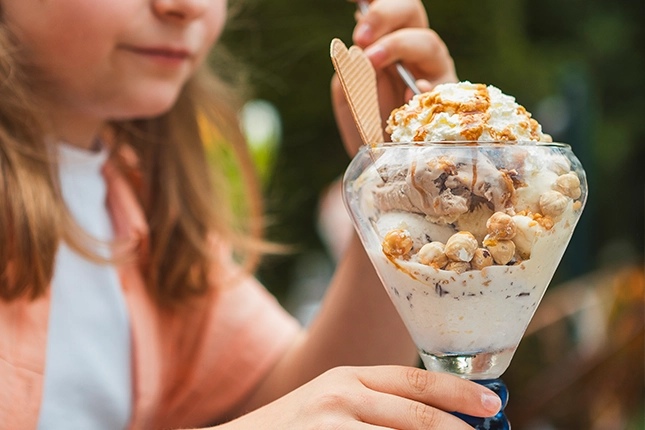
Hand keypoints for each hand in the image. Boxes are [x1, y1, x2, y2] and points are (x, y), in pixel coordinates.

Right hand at [221, 366, 500, 428]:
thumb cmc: (296, 425)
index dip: (457, 392)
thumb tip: (436, 415)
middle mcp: (342, 395)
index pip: (414, 379)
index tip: (493, 404)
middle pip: (416, 414)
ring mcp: (330, 425)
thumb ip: (379, 403)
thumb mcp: (335, 401)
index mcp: (349, 377)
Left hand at [332, 0, 457, 155]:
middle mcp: (414, 49)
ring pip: (428, 41)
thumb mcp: (348, 95)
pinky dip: (424, 86)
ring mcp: (434, 70)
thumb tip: (360, 55)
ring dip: (397, 45)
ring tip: (373, 61)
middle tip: (359, 37)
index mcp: (387, 40)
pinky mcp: (448, 99)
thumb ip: (349, 72)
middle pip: (411, 10)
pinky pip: (442, 85)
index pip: (386, 6)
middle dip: (383, 15)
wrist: (382, 161)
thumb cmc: (367, 122)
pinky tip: (409, 94)